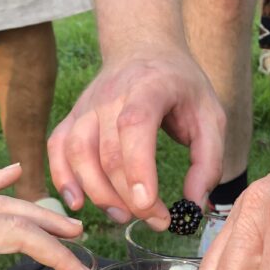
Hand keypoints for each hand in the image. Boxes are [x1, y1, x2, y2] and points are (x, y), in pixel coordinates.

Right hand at [48, 47, 225, 229]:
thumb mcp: (211, 117)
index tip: (151, 206)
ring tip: (123, 216)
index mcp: (150, 88)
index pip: (135, 127)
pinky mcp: (73, 117)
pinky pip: (58, 148)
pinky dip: (62, 178)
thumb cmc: (181, 88)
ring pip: (79, 153)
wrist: (144, 48)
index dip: (139, 169)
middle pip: (108, 153)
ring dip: (97, 193)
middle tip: (156, 221)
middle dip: (130, 197)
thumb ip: (208, 162)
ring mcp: (87, 106)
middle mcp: (111, 95)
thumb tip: (195, 206)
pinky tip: (78, 203)